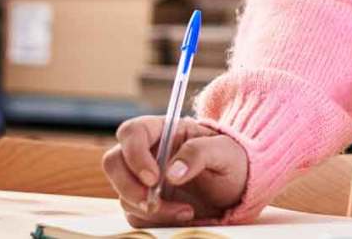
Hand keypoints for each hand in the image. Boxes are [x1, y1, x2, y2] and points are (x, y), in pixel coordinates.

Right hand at [102, 115, 247, 226]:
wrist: (238, 187)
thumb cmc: (233, 161)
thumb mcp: (226, 152)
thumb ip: (200, 153)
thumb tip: (172, 172)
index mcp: (165, 130)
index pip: (132, 132)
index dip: (134, 154)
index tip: (153, 178)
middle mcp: (148, 152)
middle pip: (114, 162)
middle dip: (129, 186)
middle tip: (154, 202)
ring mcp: (144, 178)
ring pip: (122, 193)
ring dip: (149, 208)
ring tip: (186, 210)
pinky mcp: (146, 202)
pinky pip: (134, 214)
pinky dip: (155, 220)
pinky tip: (183, 215)